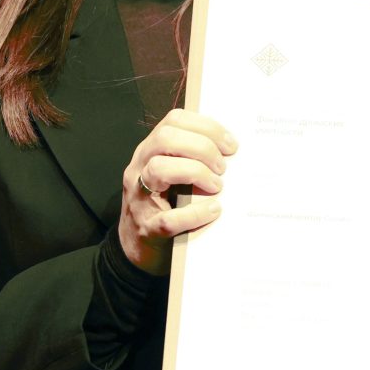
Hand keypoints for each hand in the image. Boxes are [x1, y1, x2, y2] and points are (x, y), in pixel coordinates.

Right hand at [119, 109, 235, 276]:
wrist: (137, 248)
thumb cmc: (163, 207)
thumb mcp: (173, 177)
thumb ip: (192, 160)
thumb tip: (233, 153)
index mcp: (149, 151)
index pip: (173, 121)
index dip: (205, 127)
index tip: (230, 144)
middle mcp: (139, 169)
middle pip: (165, 139)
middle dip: (201, 147)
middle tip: (222, 167)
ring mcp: (139, 198)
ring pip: (158, 168)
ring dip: (195, 172)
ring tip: (216, 186)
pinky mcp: (146, 229)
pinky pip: (169, 218)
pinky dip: (194, 214)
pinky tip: (212, 211)